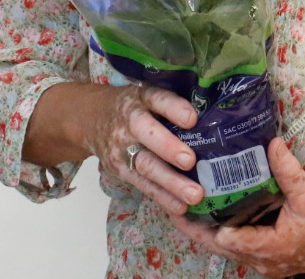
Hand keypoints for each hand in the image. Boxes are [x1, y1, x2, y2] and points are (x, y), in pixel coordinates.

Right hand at [84, 84, 205, 215]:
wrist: (90, 118)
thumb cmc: (134, 107)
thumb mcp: (148, 96)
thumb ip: (173, 105)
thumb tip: (214, 118)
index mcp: (141, 98)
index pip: (158, 99)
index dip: (174, 108)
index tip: (192, 119)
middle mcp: (129, 122)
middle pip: (148, 135)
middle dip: (169, 149)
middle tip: (190, 162)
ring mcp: (122, 148)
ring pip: (146, 165)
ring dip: (170, 182)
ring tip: (194, 195)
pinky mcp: (120, 170)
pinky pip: (142, 185)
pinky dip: (162, 197)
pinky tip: (180, 207)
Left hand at [168, 138, 304, 277]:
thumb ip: (287, 171)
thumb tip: (270, 142)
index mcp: (269, 249)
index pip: (224, 238)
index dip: (200, 222)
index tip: (181, 201)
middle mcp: (264, 261)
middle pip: (219, 246)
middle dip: (196, 226)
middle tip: (173, 202)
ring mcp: (267, 261)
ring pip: (229, 247)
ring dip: (210, 228)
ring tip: (189, 203)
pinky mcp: (272, 256)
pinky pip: (241, 244)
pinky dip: (227, 228)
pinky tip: (219, 209)